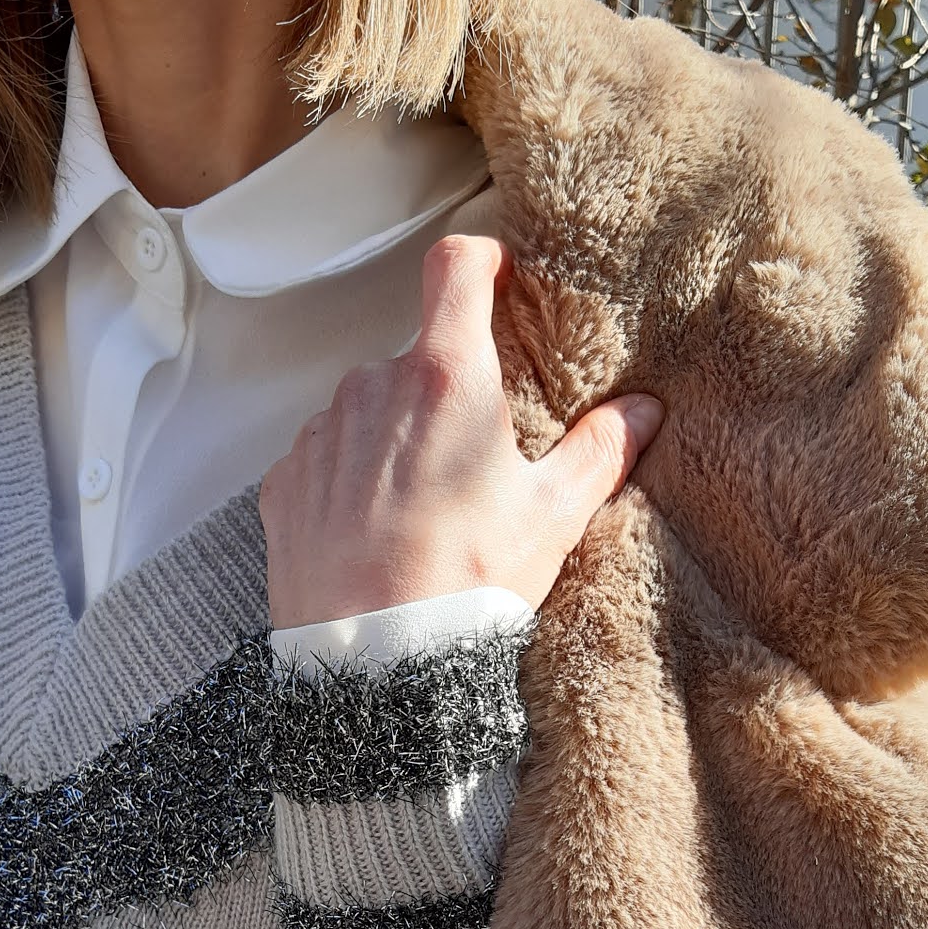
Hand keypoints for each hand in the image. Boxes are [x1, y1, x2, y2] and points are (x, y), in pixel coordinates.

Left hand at [258, 233, 663, 628]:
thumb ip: (599, 452)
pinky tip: (374, 536)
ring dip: (395, 440)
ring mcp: (321, 434)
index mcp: (446, 377)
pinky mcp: (284, 482)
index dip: (482, 261)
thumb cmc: (466, 587)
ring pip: (368, 411)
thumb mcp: (550, 520)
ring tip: (422, 513)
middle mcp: (372, 387)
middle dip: (445, 394)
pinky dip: (350, 482)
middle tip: (473, 461)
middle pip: (417, 359)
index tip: (499, 279)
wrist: (372, 667)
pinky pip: (325, 460)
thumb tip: (642, 412)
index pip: (456, 267)